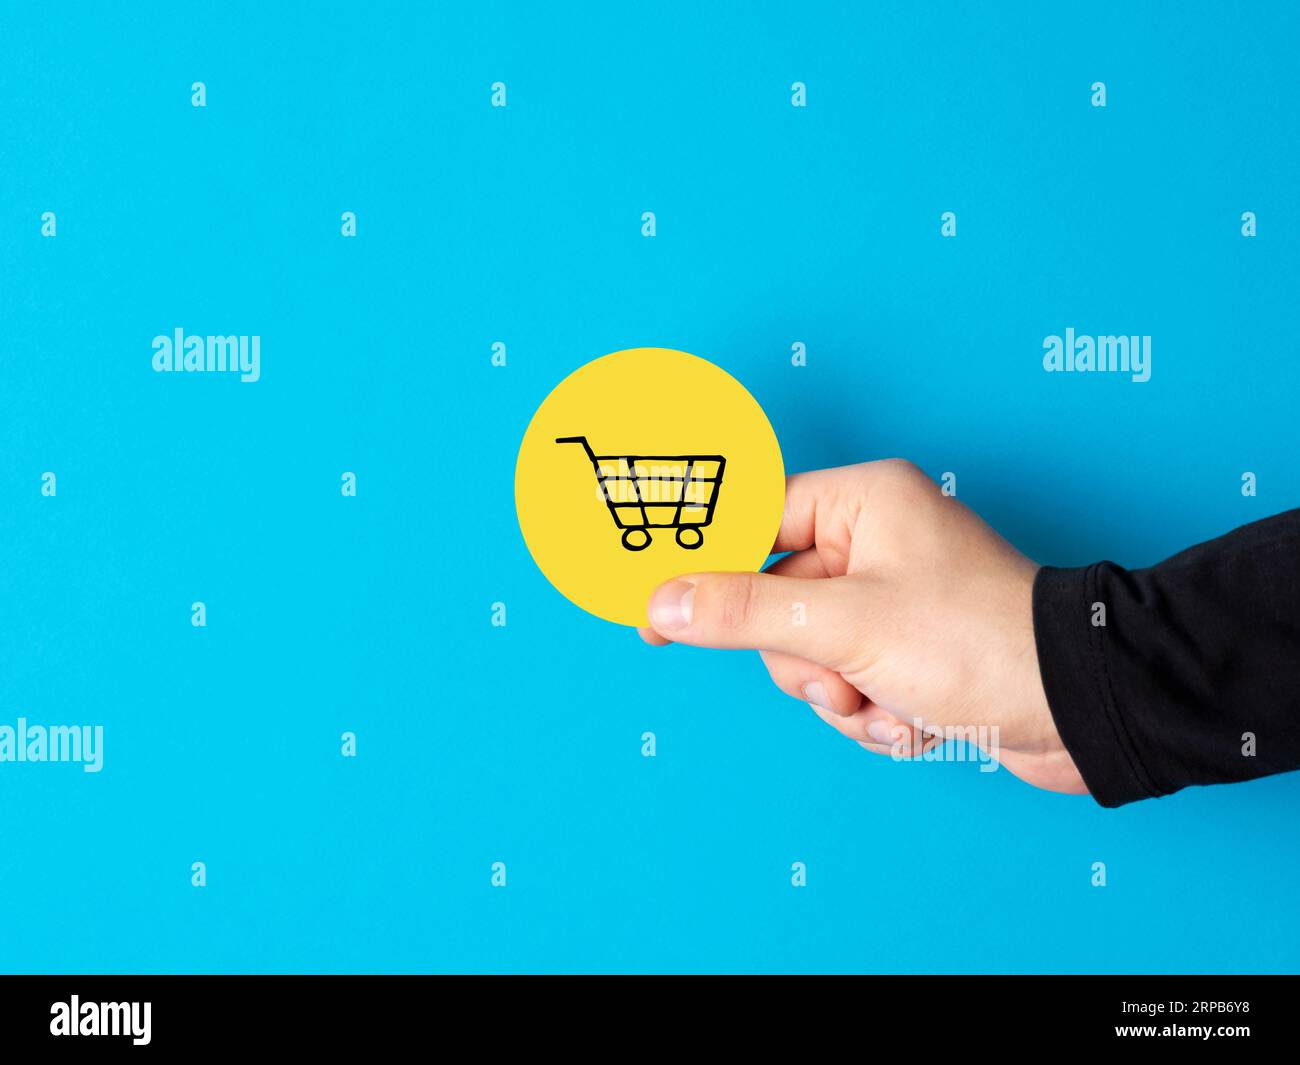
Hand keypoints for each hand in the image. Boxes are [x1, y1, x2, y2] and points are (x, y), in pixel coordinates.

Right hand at [639, 460, 1086, 795]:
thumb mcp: (844, 626)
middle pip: (774, 603)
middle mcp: (875, 544)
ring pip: (808, 657)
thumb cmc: (979, 641)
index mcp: (861, 504)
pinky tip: (918, 720)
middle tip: (841, 677)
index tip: (653, 609)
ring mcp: (891, 602)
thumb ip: (745, 611)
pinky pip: (847, 686)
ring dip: (840, 698)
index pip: (752, 522)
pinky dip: (873, 716)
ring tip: (890, 703)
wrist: (1081, 710)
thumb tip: (666, 603)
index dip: (702, 568)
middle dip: (804, 662)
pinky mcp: (908, 653)